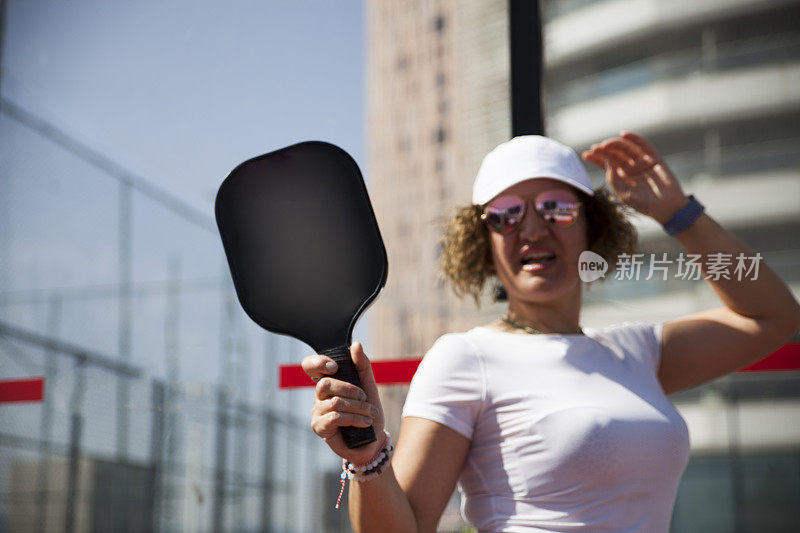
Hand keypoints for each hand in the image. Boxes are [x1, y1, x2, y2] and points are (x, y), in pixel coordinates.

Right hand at [302, 341, 385, 463]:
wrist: (374, 440)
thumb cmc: (369, 412)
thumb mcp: (370, 386)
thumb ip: (362, 366)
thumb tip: (355, 345)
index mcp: (329, 382)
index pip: (310, 366)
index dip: (317, 362)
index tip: (334, 366)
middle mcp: (319, 395)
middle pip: (325, 383)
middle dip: (350, 389)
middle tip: (364, 398)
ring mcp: (317, 411)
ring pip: (335, 402)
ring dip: (358, 407)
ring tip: (370, 414)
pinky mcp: (319, 427)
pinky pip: (335, 417)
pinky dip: (354, 419)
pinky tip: (364, 423)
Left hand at [582, 131, 689, 223]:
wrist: (665, 208)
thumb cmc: (643, 203)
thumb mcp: (623, 193)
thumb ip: (613, 178)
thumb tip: (607, 161)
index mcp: (620, 175)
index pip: (606, 163)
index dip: (596, 158)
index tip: (586, 154)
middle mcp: (630, 166)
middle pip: (614, 154)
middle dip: (604, 150)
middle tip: (596, 149)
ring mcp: (641, 161)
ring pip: (626, 148)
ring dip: (615, 144)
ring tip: (606, 145)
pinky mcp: (654, 157)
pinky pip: (643, 145)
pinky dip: (634, 138)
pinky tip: (623, 135)